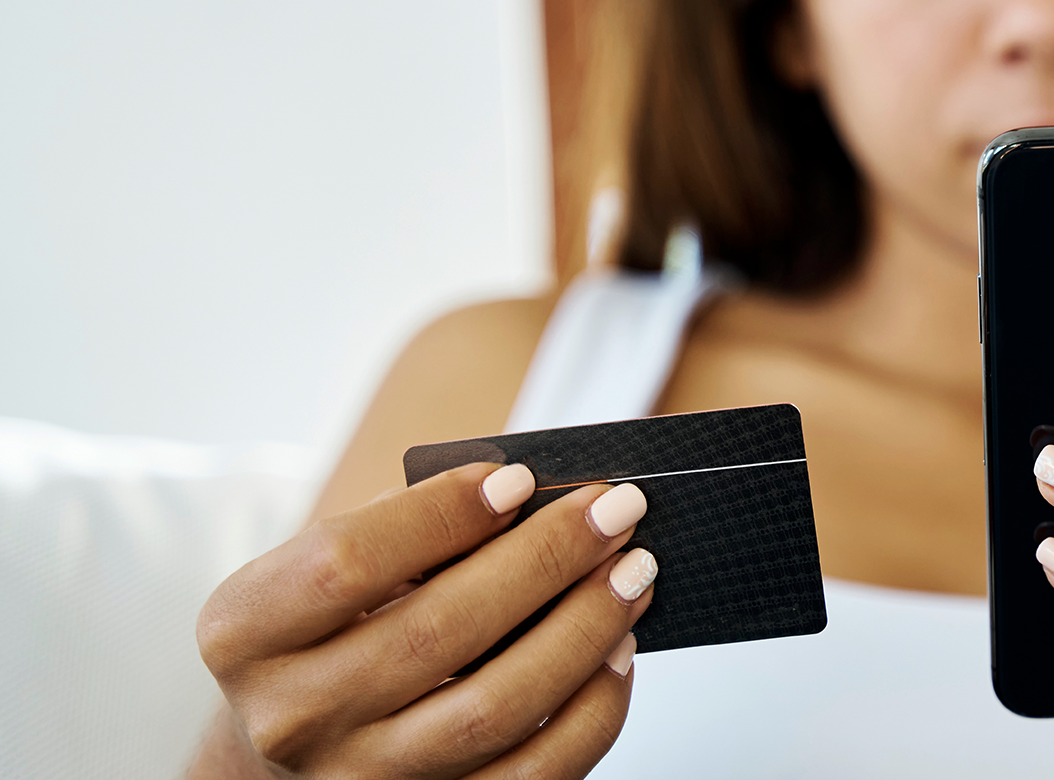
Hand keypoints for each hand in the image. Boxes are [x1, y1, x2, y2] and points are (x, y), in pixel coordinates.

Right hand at [195, 463, 658, 778]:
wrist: (288, 748)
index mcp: (245, 632)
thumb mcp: (328, 569)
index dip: (440, 515)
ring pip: (492, 709)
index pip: (345, 563)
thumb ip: (409, 529)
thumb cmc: (332, 629)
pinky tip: (618, 650)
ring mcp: (359, 779)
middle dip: (545, 559)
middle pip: (436, 632)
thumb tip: (532, 498)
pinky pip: (535, 772)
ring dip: (582, 631)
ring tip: (632, 572)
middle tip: (616, 508)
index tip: (520, 479)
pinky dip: (593, 709)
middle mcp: (291, 716)